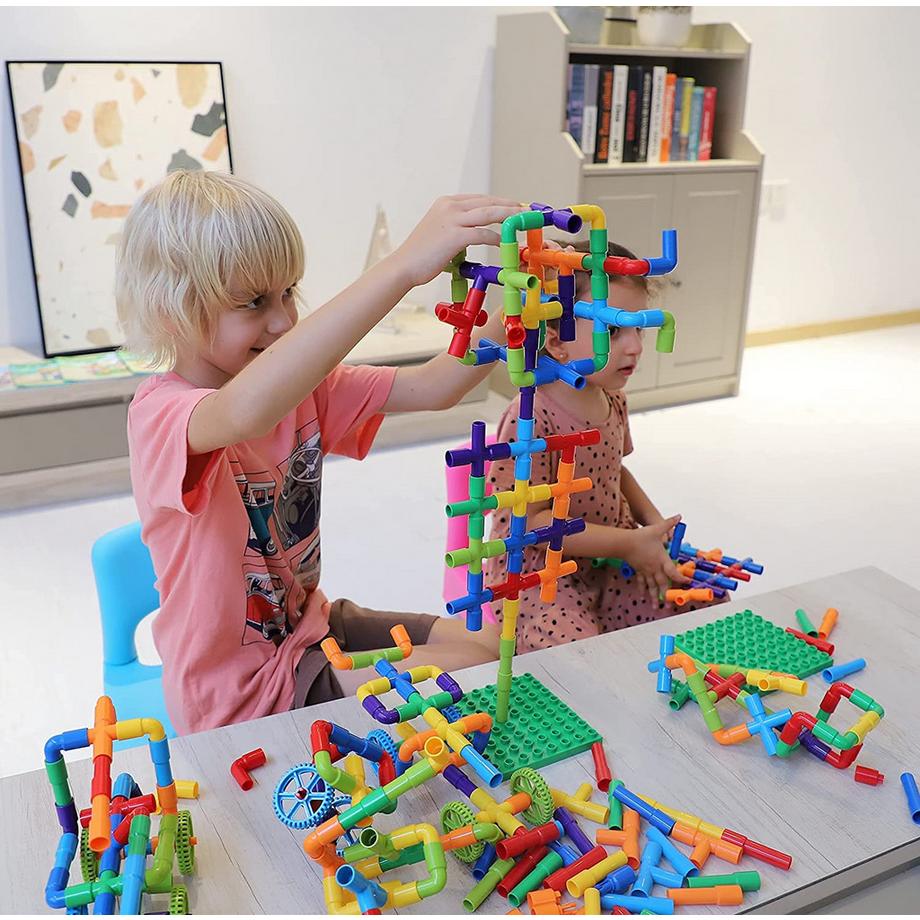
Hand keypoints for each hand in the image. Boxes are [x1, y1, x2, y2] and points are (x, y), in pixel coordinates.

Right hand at [391, 195, 522, 289]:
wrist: (403, 266)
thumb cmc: (421, 255)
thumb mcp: (439, 232)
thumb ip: (457, 227)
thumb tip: (476, 232)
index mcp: (446, 203)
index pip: (479, 199)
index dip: (499, 202)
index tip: (514, 206)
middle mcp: (449, 206)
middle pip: (487, 202)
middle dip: (509, 206)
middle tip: (526, 210)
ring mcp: (451, 219)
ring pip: (488, 213)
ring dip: (508, 216)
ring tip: (523, 220)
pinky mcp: (454, 235)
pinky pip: (482, 234)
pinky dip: (495, 238)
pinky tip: (504, 243)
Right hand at [621, 515, 689, 605]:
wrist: (624, 542)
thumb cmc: (640, 537)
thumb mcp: (657, 529)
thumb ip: (669, 523)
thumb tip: (678, 517)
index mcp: (661, 559)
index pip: (673, 572)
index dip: (680, 578)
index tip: (686, 582)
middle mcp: (654, 567)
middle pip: (662, 584)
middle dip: (666, 595)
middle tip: (669, 606)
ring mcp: (646, 570)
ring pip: (651, 586)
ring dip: (654, 597)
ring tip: (656, 607)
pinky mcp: (639, 570)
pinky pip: (642, 582)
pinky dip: (642, 590)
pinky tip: (643, 597)